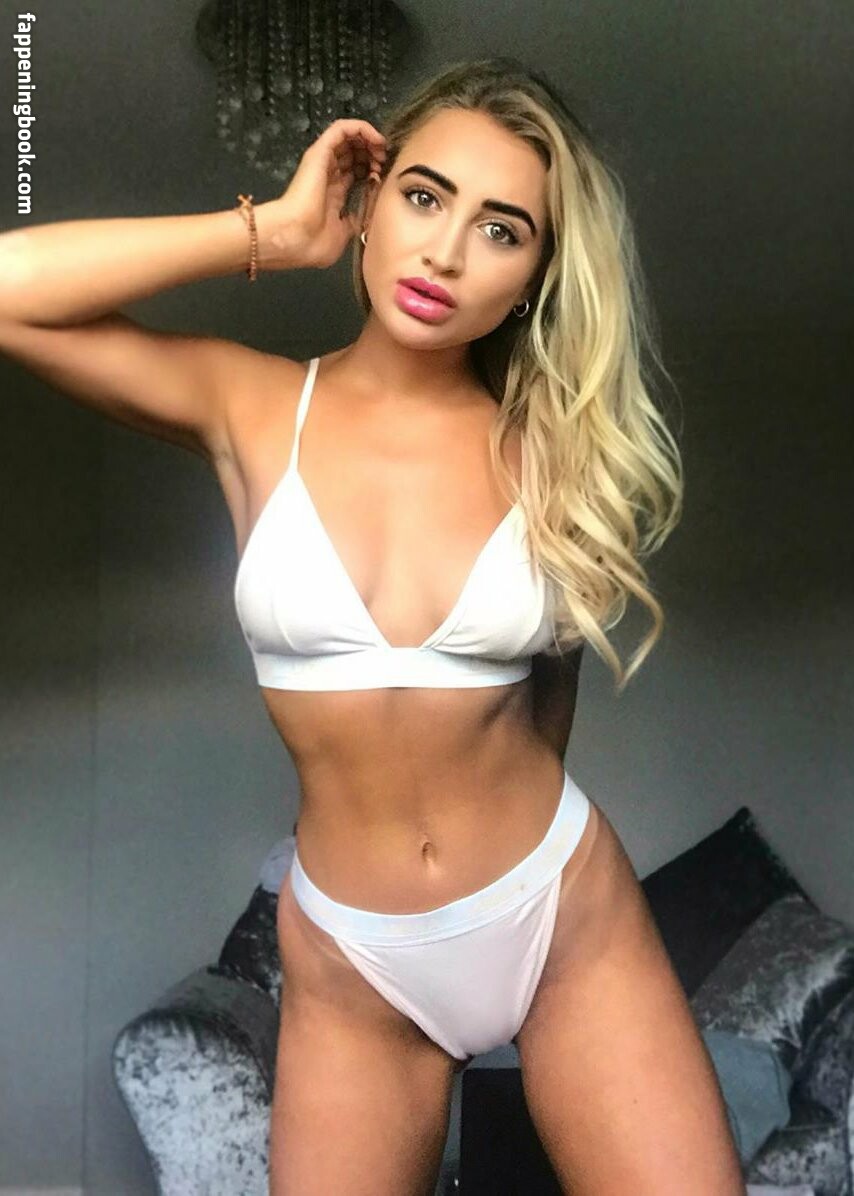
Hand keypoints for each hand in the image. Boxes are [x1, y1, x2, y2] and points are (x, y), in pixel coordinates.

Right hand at [260, 118, 386, 269]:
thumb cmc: (312, 242)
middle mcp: (328, 174)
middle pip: (354, 151)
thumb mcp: (345, 232)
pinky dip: (362, 128)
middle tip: (385, 162)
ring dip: (370, 139)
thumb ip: (357, 219)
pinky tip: (376, 140)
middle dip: (373, 153)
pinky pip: (342, 128)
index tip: (385, 178)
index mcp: (333, 192)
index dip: (373, 169)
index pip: (355, 170)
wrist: (294, 238)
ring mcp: (323, 161)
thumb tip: (371, 214)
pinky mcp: (320, 151)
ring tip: (382, 151)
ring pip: (349, 136)